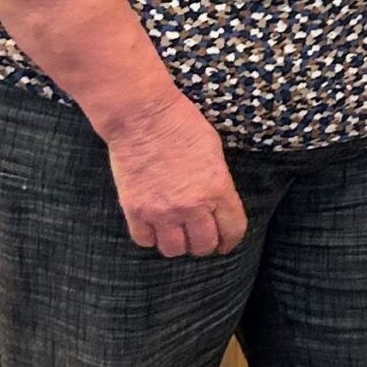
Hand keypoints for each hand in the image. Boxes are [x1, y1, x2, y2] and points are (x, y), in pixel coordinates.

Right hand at [106, 94, 245, 257]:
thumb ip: (218, 184)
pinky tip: (153, 227)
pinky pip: (144, 240)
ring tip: (177, 234)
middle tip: (200, 237)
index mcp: (218, 189)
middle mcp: (191, 205)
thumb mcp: (215, 153)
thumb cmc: (183, 125)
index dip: (230, 241)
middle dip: (205, 245)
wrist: (143, 117)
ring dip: (178, 244)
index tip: (226, 243)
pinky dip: (150, 237)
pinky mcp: (134, 209)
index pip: (232, 230)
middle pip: (203, 246)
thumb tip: (218, 205)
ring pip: (173, 249)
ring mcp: (161, 210)